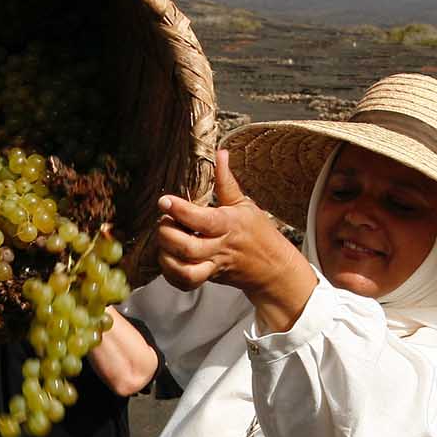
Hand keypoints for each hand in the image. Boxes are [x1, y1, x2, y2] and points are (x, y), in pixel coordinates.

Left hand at [153, 149, 306, 305]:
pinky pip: (184, 283)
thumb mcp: (244, 204)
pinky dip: (170, 273)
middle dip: (167, 234)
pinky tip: (169, 258)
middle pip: (186, 247)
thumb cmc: (257, 233)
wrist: (272, 268)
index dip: (179, 210)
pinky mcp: (208, 279)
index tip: (164, 201)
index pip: (201, 219)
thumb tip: (220, 153)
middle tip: (165, 222)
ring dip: (166, 257)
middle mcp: (219, 247)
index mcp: (228, 224)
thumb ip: (226, 181)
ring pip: (184, 270)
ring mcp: (213, 266)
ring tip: (165, 242)